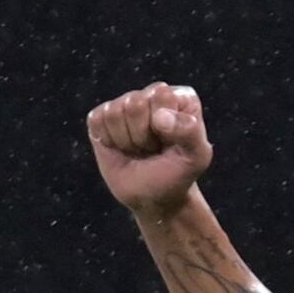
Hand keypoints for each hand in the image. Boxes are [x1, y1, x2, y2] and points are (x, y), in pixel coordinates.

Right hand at [88, 81, 212, 216]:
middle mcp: (151, 95)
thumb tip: (159, 117)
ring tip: (137, 149)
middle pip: (134, 103)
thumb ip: (190, 132)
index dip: (161, 125)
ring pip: (113, 112)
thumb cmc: (177, 174)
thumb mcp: (197, 157)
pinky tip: (120, 148)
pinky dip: (107, 140)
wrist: (154, 197)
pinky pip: (96, 119)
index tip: (169, 143)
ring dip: (125, 140)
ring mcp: (125, 104)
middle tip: (151, 149)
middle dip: (141, 136)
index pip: (160, 94)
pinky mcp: (102, 118)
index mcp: (179, 97)